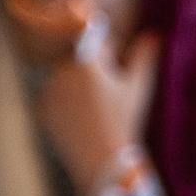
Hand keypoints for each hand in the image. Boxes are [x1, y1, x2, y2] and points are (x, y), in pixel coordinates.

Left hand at [36, 12, 160, 192]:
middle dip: (92, 70)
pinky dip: (65, 104)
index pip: (96, 41)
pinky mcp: (42, 109)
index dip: (109, 53)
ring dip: (77, 85)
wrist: (101, 160)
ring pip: (65, 77)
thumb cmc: (124, 121)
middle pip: (79, 59)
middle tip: (107, 96)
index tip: (116, 70)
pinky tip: (82, 119)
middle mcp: (62, 70)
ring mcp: (48, 90)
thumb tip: (154, 35)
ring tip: (95, 110)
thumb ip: (144, 57)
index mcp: (86, 60)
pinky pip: (55, 97)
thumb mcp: (138, 88)